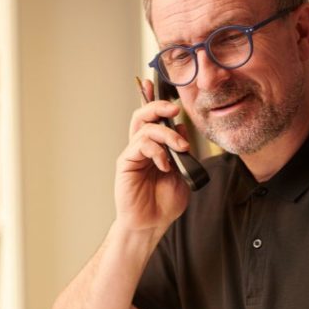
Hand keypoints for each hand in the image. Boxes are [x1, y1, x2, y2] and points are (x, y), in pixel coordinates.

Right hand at [114, 78, 189, 231]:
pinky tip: (165, 165)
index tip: (155, 84)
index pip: (153, 119)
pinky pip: (140, 145)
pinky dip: (157, 151)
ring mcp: (133, 154)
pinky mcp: (126, 163)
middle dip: (158, 106)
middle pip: (143, 116)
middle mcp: (141, 148)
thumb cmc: (164, 203)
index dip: (152, 100)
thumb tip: (182, 129)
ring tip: (180, 148)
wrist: (151, 224)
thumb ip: (182, 151)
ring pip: (144, 128)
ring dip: (166, 134)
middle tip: (174, 108)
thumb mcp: (183, 172)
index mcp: (154, 148)